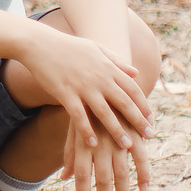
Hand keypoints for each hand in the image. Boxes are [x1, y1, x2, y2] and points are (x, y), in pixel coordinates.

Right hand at [20, 26, 152, 190]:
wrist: (39, 44)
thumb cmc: (68, 46)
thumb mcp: (96, 48)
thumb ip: (116, 61)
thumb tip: (136, 72)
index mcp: (107, 67)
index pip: (132, 89)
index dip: (144, 106)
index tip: (151, 120)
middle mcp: (98, 77)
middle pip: (124, 102)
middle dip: (138, 121)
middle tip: (149, 136)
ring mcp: (82, 86)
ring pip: (104, 112)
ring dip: (117, 130)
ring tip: (127, 146)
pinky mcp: (65, 93)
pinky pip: (79, 116)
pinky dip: (86, 131)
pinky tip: (93, 144)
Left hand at [61, 105, 153, 190]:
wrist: (102, 76)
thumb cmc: (85, 106)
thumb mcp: (75, 128)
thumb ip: (71, 154)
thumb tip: (64, 178)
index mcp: (83, 141)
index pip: (82, 174)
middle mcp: (101, 141)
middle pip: (102, 178)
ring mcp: (118, 137)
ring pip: (122, 171)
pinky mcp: (134, 131)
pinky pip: (141, 157)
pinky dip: (144, 174)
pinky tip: (144, 189)